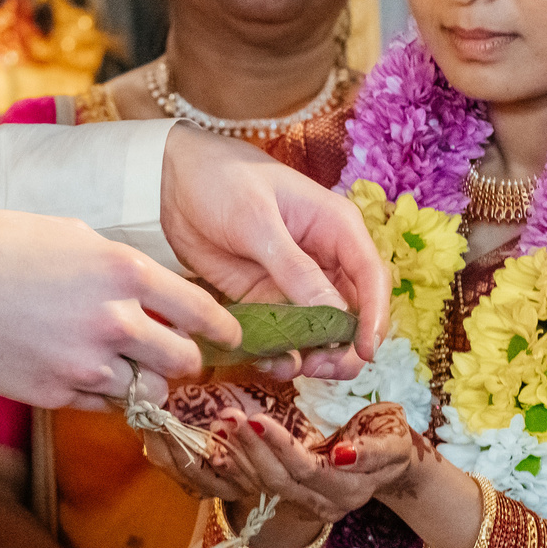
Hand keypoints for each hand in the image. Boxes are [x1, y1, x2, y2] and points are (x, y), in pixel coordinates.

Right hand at [0, 210, 238, 409]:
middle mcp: (112, 322)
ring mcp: (84, 363)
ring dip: (142, 381)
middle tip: (175, 355)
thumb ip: (117, 265)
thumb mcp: (70, 234)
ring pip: (145, 391)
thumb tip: (146, 287)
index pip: (200, 310)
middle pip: (182, 362)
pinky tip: (82, 371)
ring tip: (123, 365)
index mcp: (122, 272)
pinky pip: (101, 405)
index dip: (222, 328)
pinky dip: (102, 393)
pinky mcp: (55, 393)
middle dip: (184, 360)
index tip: (231, 336)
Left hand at [158, 126, 388, 379]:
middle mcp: (325, 259)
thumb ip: (295, 269)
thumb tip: (334, 314)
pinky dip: (281, 354)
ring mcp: (296, 283)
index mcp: (336, 228)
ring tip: (288, 368)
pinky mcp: (267, 300)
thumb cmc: (221, 181)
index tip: (364, 352)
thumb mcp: (257, 222)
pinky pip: (285, 336)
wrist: (172, 179)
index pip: (371, 277)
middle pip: (353, 313)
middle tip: (319, 367)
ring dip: (313, 356)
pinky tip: (268, 364)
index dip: (374, 318)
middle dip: (343, 347)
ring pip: (321, 332)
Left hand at [206, 402, 418, 526]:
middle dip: (253, 449)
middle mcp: (329, 505)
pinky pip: (265, 487)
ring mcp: (311, 507)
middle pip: (282, 481)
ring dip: (242, 457)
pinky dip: (243, 466)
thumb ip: (373, 452)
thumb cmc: (391, 438)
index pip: (308, 470)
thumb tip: (343, 458)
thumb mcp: (393, 439)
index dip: (280, 447)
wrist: (392, 462)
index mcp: (352, 489)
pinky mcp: (298, 501)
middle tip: (230, 416)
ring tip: (222, 425)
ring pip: (269, 486)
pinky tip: (224, 446)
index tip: (256, 418)